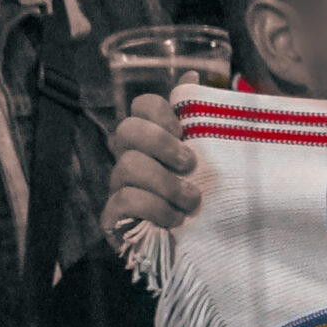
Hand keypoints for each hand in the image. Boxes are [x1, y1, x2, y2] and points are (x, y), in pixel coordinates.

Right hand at [101, 92, 201, 244]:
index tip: (184, 130)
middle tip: (190, 164)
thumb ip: (202, 121)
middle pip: (126, 129)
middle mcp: (132, 158)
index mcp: (156, 141)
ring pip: (127, 166)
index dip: (160, 112)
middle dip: (160, 144)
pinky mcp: (114, 218)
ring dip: (166, 184)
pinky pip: (123, 201)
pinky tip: (176, 219)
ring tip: (192, 201)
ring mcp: (120, 187)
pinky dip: (154, 208)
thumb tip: (192, 76)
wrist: (200, 250)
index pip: (142, 106)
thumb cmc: (205, 199)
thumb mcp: (213, 160)